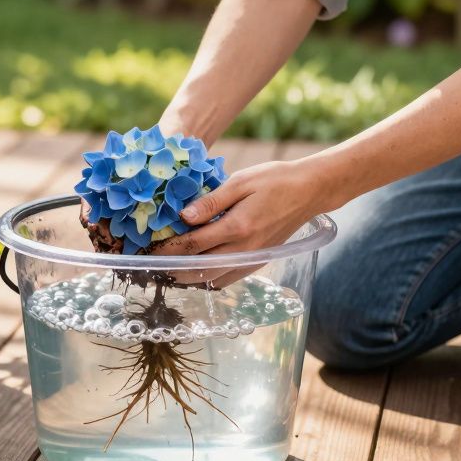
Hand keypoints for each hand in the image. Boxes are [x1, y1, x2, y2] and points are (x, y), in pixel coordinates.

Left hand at [151, 158, 335, 284]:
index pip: (193, 245)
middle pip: (199, 269)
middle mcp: (245, 249)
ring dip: (189, 278)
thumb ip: (211, 201)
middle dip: (173, 269)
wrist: (309, 191)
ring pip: (213, 280)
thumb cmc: (274, 180)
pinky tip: (197, 271)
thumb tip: (183, 216)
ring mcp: (253, 259)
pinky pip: (229, 279)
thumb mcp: (240, 181)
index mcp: (238, 227)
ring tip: (170, 270)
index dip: (168, 249)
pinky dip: (209, 280)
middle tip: (154, 264)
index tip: (151, 248)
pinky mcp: (259, 261)